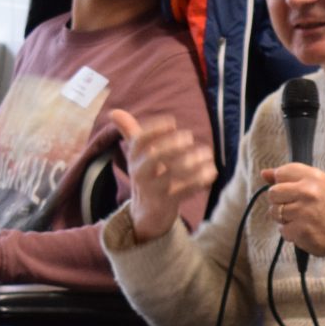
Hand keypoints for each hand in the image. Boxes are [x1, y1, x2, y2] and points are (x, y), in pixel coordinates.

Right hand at [110, 109, 216, 242]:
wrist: (146, 213)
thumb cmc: (146, 175)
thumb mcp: (137, 155)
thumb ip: (130, 132)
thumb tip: (113, 112)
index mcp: (134, 157)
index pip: (140, 140)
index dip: (155, 129)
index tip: (172, 122)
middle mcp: (140, 173)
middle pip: (153, 157)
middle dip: (171, 145)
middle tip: (189, 137)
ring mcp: (153, 190)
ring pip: (170, 176)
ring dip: (191, 163)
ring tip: (207, 154)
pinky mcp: (166, 204)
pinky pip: (183, 192)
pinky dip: (198, 181)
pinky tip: (211, 171)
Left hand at [261, 165, 324, 262]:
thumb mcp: (318, 185)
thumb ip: (291, 177)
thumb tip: (264, 173)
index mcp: (313, 177)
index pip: (281, 172)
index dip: (282, 184)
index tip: (291, 192)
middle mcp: (308, 191)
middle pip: (273, 193)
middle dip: (279, 202)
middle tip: (295, 208)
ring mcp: (303, 211)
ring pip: (274, 212)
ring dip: (284, 219)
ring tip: (301, 220)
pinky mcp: (299, 230)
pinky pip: (281, 230)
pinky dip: (290, 233)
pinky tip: (304, 230)